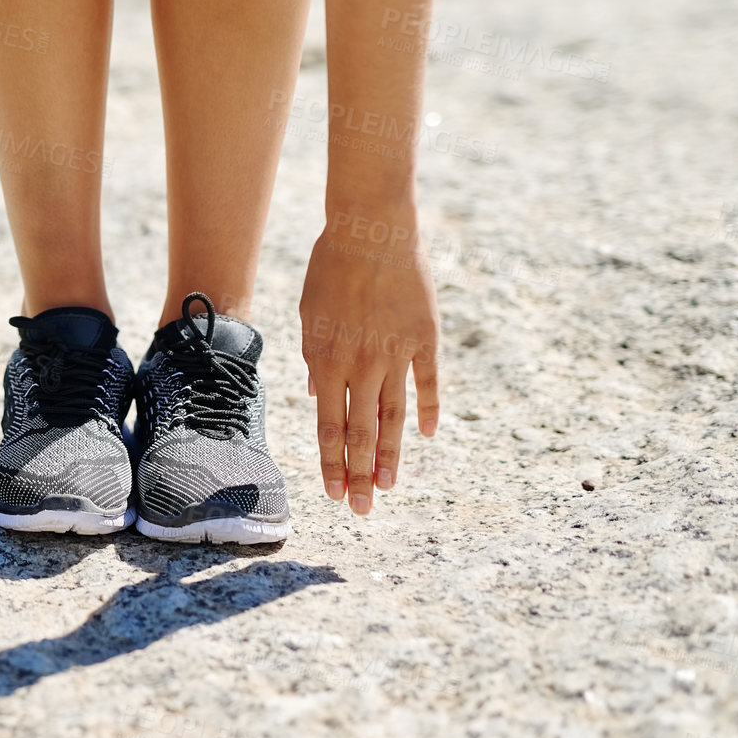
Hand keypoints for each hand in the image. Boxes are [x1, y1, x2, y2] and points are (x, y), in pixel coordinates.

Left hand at [298, 206, 439, 513]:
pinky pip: (428, 383)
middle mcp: (362, 364)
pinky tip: (428, 436)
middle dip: (359, 475)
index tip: (332, 494)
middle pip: (360, 432)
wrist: (372, 228)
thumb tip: (314, 395)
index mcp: (327, 360)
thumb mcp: (308, 314)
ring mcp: (396, 353)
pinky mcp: (426, 338)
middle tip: (361, 509)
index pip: (329, 426)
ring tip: (388, 485)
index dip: (331, 463)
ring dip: (390, 454)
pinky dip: (430, 410)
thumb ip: (312, 358)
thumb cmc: (330, 267)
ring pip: (394, 416)